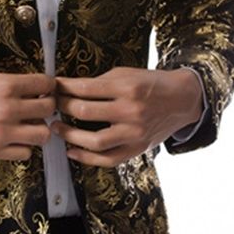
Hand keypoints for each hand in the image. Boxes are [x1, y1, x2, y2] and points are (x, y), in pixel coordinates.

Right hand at [0, 67, 55, 161]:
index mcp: (5, 85)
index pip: (45, 84)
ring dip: (38, 128)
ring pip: (42, 134)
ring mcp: (2, 132)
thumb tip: (25, 86)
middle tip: (39, 106)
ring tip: (28, 125)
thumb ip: (6, 81)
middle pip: (48, 108)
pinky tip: (14, 139)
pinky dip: (23, 146)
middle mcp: (7, 109)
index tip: (45, 88)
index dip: (48, 85)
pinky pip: (24, 153)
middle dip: (46, 105)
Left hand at [51, 66, 202, 167]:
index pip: (85, 89)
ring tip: (56, 128)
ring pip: (94, 141)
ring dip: (69, 136)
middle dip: (62, 108)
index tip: (52, 87)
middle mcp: (131, 112)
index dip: (63, 88)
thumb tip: (70, 88)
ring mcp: (134, 133)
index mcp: (127, 88)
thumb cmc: (152, 84)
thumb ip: (100, 83)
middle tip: (51, 105)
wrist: (182, 100)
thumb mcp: (127, 74)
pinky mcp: (137, 149)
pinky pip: (108, 159)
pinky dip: (86, 158)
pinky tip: (72, 151)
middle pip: (84, 113)